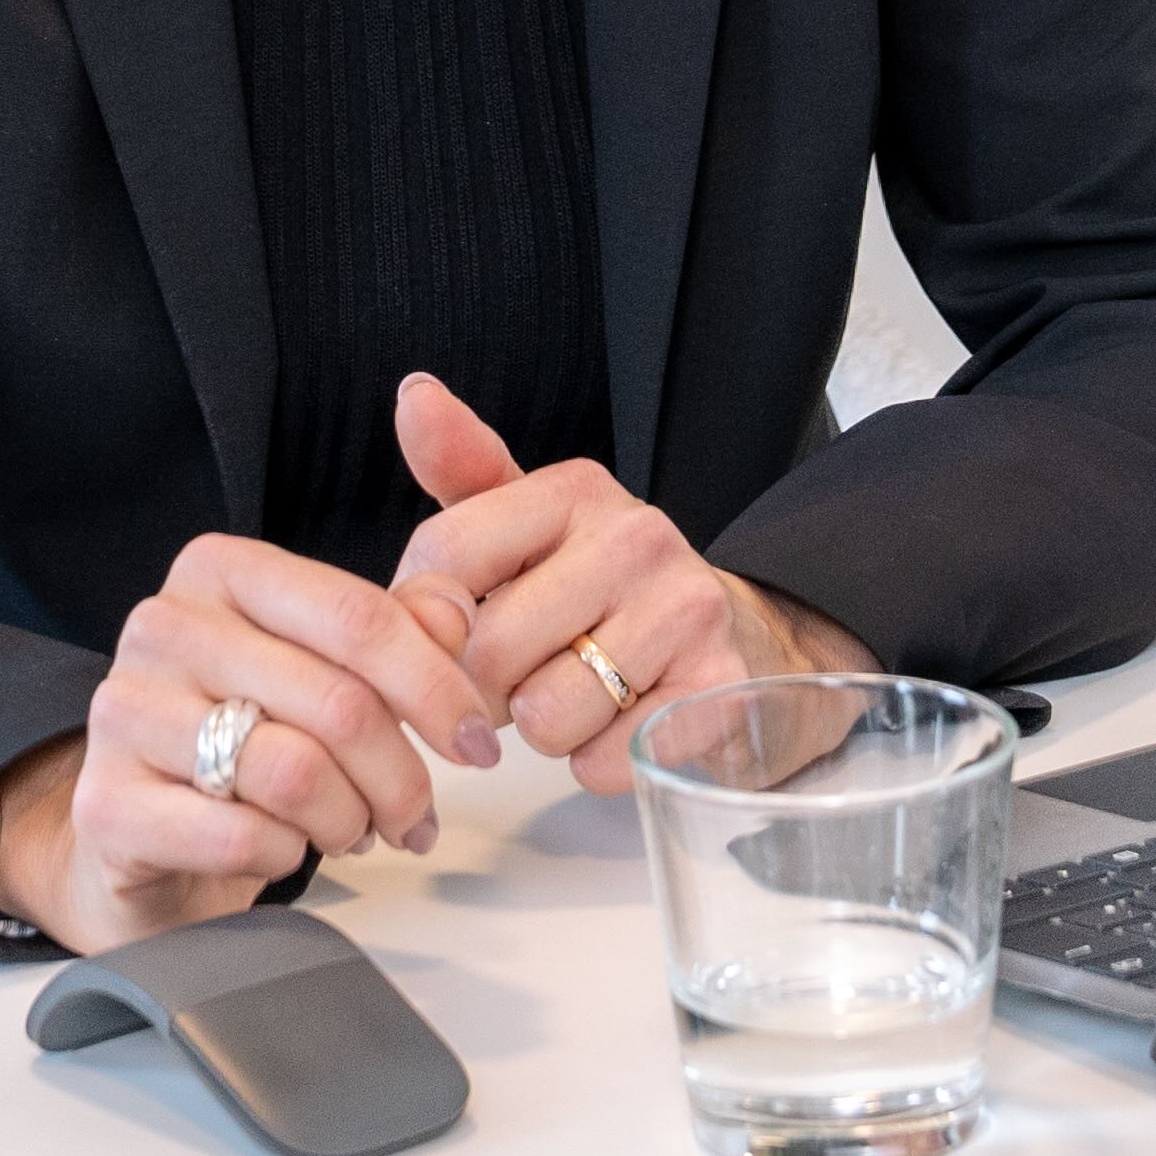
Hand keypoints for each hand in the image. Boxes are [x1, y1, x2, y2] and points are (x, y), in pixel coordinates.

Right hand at [0, 529, 500, 950]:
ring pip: (294, 772)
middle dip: (401, 776)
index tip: (477, 744)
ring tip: (352, 831)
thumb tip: (454, 614)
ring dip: (348, 819)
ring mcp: (123, 712)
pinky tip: (283, 850)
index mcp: (221, 570)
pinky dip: (285, 855)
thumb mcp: (326, 667)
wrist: (141, 835)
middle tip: (417, 817)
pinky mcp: (104, 803)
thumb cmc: (244, 737)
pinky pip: (239, 835)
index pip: (358, 617)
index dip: (438, 688)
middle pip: (337, 703)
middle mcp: (163, 625)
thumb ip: (397, 626)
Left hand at [385, 372, 876, 794]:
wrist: (740, 640)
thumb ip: (465, 471)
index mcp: (577, 490)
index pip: (443, 557)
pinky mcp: (715, 690)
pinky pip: (601, 761)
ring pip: (543, 717)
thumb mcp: (534, 525)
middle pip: (486, 652)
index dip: (425, 621)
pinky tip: (627, 722)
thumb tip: (414, 394)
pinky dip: (599, 761)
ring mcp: (685, 611)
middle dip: (490, 687)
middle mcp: (636, 537)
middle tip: (533, 669)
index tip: (453, 632)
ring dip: (549, 729)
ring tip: (585, 692)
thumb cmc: (607, 590)